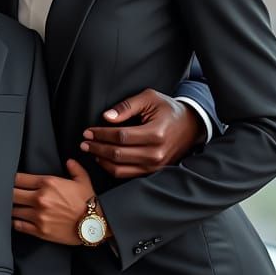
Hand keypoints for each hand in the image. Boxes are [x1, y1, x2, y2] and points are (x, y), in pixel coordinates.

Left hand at [12, 160, 95, 244]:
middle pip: (12, 194)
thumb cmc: (89, 202)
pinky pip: (19, 225)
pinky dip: (15, 222)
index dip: (12, 179)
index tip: (10, 180)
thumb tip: (69, 161)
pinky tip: (15, 219)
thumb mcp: (83, 180)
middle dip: (8, 193)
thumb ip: (74, 168)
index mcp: (47, 183)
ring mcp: (38, 216)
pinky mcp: (40, 231)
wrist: (95, 225)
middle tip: (5, 193)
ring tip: (10, 206)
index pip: (19, 178)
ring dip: (11, 208)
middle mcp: (40, 198)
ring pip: (14, 210)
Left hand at [81, 89, 202, 178]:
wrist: (192, 125)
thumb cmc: (168, 109)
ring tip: (90, 151)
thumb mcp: (149, 98)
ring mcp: (156, 165)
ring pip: (121, 169)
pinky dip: (113, 169)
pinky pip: (129, 175)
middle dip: (97, 148)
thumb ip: (127, 106)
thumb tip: (106, 117)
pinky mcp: (154, 171)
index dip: (101, 134)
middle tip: (83, 143)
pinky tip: (103, 160)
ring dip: (102, 160)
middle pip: (118, 154)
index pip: (121, 137)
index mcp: (156, 134)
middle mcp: (156, 154)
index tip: (88, 131)